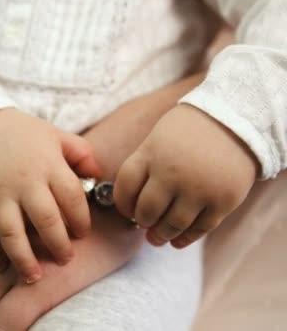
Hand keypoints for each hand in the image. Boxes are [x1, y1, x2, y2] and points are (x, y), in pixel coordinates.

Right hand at [0, 72, 206, 329]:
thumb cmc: (25, 134)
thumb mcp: (58, 136)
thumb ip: (82, 155)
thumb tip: (100, 175)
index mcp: (49, 165)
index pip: (72, 198)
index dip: (81, 221)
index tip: (81, 233)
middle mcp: (25, 182)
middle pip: (46, 220)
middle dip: (59, 245)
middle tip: (66, 259)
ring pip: (11, 233)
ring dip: (24, 258)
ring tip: (35, 275)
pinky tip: (2, 266)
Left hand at [114, 104, 258, 247]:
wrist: (236, 119)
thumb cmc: (189, 131)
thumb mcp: (157, 139)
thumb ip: (144, 168)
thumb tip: (132, 206)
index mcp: (151, 154)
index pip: (125, 188)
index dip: (122, 204)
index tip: (127, 209)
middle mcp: (172, 173)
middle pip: (147, 211)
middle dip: (143, 220)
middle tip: (144, 223)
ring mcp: (198, 188)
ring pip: (172, 225)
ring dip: (161, 235)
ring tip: (157, 237)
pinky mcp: (223, 201)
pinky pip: (200, 229)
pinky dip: (185, 238)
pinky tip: (177, 240)